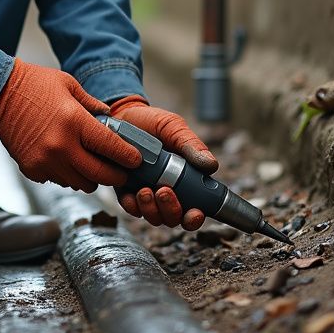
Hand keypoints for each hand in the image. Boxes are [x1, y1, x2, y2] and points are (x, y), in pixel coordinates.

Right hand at [0, 60, 143, 192]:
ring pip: (80, 183)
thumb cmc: (35, 84)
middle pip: (99, 175)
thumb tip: (111, 120)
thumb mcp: (69, 85)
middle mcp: (61, 146)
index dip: (128, 157)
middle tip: (122, 173)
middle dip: (116, 176)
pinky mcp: (32, 169)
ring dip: (90, 177)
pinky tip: (66, 160)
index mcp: (74, 122)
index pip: (111, 148)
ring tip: (93, 166)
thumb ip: (92, 105)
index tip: (136, 161)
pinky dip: (66, 174)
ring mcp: (45, 161)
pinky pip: (58, 180)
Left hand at [110, 96, 217, 230]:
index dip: (196, 218)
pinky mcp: (126, 191)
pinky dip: (132, 206)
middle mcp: (167, 191)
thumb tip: (211, 165)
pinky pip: (130, 207)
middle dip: (171, 211)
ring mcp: (146, 193)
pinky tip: (132, 194)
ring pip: (153, 217)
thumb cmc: (151, 122)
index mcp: (184, 180)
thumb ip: (191, 145)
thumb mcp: (173, 128)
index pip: (194, 209)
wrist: (121, 114)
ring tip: (145, 191)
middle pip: (174, 218)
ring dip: (152, 210)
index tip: (196, 212)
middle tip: (164, 191)